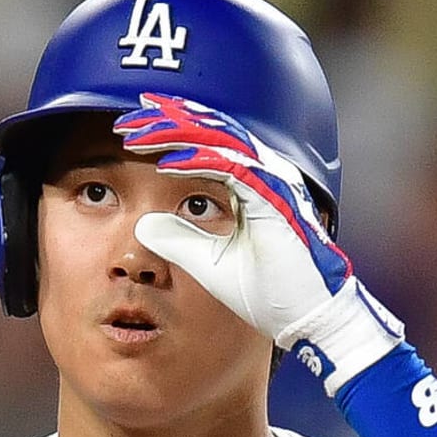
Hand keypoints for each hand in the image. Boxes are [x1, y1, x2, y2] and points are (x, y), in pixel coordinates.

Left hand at [113, 93, 403, 394]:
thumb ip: (177, 238)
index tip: (134, 127)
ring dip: (176, 134)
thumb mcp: (207, 262)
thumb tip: (144, 224)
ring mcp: (274, 182)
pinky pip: (231, 169)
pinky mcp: (275, 198)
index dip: (172, 130)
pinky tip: (167, 163)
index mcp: (254, 183)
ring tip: (138, 134)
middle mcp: (266, 174)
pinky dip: (198, 162)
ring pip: (219, 141)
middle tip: (128, 119)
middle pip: (211, 131)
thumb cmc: (272, 292)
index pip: (208, 144)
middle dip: (167, 121)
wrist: (308, 317)